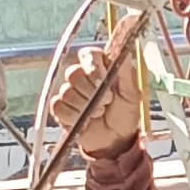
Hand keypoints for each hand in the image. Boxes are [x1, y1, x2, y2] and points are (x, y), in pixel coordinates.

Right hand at [47, 39, 151, 157]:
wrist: (116, 140)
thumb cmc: (124, 115)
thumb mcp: (132, 93)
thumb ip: (125, 72)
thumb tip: (124, 50)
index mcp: (98, 67)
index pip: (87, 54)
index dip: (92, 66)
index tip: (102, 79)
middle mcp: (81, 77)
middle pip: (73, 73)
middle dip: (91, 91)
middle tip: (106, 101)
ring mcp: (69, 93)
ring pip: (66, 91)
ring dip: (85, 106)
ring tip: (98, 113)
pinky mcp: (60, 109)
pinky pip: (58, 106)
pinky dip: (73, 115)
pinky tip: (85, 120)